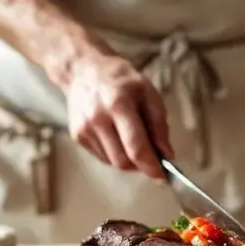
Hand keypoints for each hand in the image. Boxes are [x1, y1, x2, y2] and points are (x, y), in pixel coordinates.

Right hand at [64, 51, 172, 178]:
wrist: (84, 70)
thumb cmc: (121, 80)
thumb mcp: (148, 93)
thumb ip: (159, 125)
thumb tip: (167, 155)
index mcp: (118, 104)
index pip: (136, 147)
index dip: (151, 166)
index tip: (163, 175)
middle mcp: (98, 119)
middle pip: (123, 161)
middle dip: (140, 165)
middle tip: (152, 156)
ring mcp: (84, 129)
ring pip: (112, 162)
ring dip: (128, 160)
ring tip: (133, 139)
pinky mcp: (77, 135)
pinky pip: (102, 156)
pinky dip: (115, 153)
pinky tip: (117, 135)